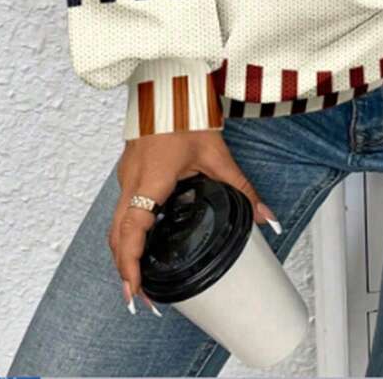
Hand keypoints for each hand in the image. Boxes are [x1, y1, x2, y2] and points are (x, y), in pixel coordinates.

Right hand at [110, 128, 281, 313]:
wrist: (168, 85)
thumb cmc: (186, 113)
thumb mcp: (217, 153)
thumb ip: (241, 188)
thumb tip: (266, 217)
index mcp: (150, 180)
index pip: (132, 230)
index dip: (130, 265)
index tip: (135, 292)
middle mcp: (131, 181)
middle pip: (117, 235)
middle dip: (126, 269)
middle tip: (141, 298)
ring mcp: (127, 175)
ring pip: (115, 223)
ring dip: (124, 252)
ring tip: (140, 278)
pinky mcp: (130, 170)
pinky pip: (122, 208)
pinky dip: (128, 232)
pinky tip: (144, 242)